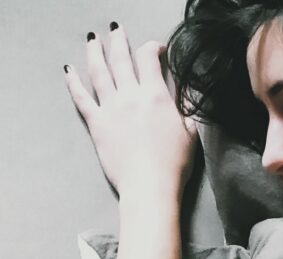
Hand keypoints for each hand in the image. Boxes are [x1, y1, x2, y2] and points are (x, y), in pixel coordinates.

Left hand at [64, 23, 197, 198]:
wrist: (149, 186)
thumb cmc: (175, 163)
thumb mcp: (193, 131)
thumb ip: (189, 106)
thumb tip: (190, 87)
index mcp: (156, 96)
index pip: (149, 59)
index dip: (152, 48)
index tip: (158, 49)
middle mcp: (131, 96)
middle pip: (121, 59)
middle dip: (119, 41)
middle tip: (116, 29)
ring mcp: (110, 108)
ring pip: (99, 72)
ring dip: (95, 53)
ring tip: (93, 40)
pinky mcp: (97, 124)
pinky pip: (81, 98)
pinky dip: (74, 82)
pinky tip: (69, 70)